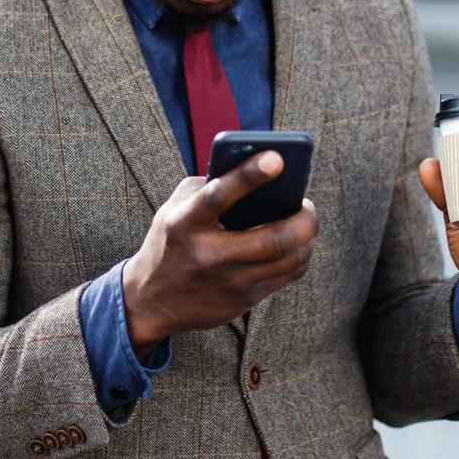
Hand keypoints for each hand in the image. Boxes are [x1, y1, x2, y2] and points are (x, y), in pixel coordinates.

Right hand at [122, 151, 318, 358]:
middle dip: (304, 218)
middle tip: (306, 203)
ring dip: (307, 236)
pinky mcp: (243, 300)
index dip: (249, 176)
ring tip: (305, 220)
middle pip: (274, 239)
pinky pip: (288, 276)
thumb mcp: (175, 208)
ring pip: (289, 259)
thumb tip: (258, 170)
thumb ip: (210, 185)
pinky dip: (302, 255)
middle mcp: (208, 255)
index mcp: (185, 223)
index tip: (277, 158)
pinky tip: (301, 243)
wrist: (151, 301)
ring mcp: (229, 281)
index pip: (218, 196)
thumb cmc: (171, 240)